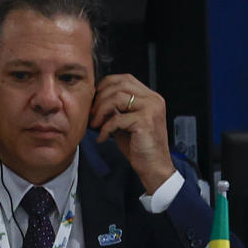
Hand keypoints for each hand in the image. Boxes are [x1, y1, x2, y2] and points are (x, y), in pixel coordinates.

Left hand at [90, 75, 172, 194]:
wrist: (154, 168)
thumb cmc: (140, 148)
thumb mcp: (126, 123)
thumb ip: (116, 110)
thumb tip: (97, 100)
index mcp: (150, 97)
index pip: (125, 79)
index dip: (106, 86)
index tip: (95, 100)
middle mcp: (153, 100)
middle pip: (119, 84)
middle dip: (100, 98)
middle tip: (92, 114)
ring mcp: (150, 109)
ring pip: (117, 98)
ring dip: (101, 111)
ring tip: (95, 125)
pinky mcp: (145, 122)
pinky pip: (117, 119)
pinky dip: (105, 129)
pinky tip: (103, 138)